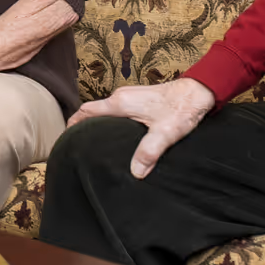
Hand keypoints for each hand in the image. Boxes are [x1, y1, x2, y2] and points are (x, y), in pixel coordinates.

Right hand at [68, 78, 216, 177]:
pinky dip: (110, 123)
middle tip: (77, 146)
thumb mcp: (165, 133)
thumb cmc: (182, 108)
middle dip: (82, 127)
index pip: (86, 111)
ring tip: (94, 145)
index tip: (63, 138)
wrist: (200, 91)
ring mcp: (131, 97)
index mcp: (121, 103)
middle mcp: (122, 97)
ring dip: (97, 125)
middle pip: (93, 112)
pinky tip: (118, 138)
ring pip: (106, 112)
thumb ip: (149, 151)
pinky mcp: (141, 100)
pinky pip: (117, 111)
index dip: (72, 124)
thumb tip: (135, 172)